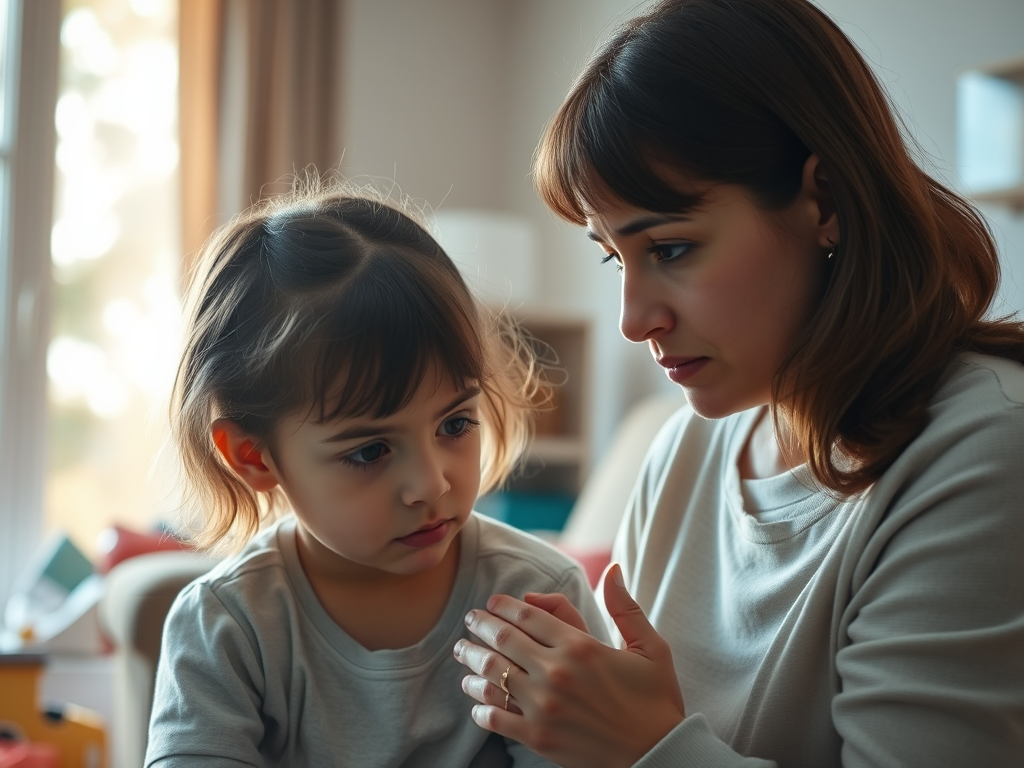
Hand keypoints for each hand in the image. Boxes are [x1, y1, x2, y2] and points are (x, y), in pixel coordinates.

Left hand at [454, 563, 684, 767]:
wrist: (658, 756)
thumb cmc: (656, 700)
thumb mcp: (650, 647)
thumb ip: (625, 607)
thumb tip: (613, 569)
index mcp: (581, 646)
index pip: (529, 615)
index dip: (504, 605)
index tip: (492, 602)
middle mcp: (557, 672)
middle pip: (503, 639)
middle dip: (480, 625)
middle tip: (470, 620)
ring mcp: (544, 706)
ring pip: (493, 675)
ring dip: (473, 661)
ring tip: (464, 653)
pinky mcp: (538, 737)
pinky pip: (496, 716)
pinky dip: (481, 705)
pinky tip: (477, 699)